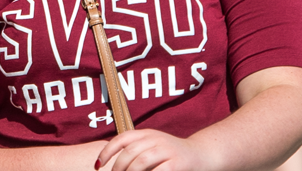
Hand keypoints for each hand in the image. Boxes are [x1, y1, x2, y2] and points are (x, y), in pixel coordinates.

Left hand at [96, 129, 219, 170]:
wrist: (203, 154)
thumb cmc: (173, 155)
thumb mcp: (153, 147)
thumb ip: (136, 152)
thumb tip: (114, 165)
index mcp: (147, 134)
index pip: (122, 139)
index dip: (107, 151)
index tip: (98, 165)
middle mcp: (156, 139)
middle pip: (129, 153)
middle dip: (118, 168)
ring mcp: (167, 151)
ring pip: (140, 163)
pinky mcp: (177, 164)